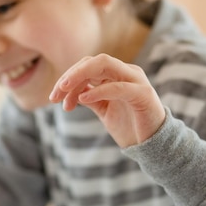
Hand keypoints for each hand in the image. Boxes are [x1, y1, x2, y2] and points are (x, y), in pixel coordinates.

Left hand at [49, 54, 165, 147]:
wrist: (152, 144)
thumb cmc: (129, 126)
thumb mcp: (103, 109)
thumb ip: (89, 97)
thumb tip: (69, 91)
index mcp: (117, 74)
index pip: (88, 65)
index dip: (68, 78)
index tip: (54, 98)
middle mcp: (127, 72)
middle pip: (94, 61)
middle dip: (70, 75)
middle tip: (54, 95)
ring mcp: (136, 80)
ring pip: (105, 65)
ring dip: (80, 76)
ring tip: (64, 91)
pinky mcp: (143, 94)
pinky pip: (118, 86)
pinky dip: (98, 90)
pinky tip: (83, 98)